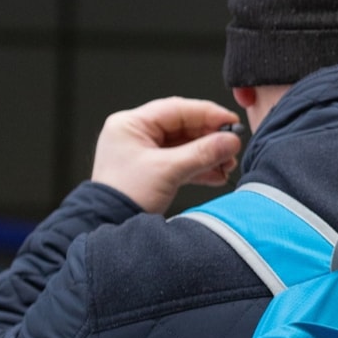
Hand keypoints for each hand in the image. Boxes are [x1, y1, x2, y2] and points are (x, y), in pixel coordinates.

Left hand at [91, 97, 243, 213]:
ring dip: (207, 155)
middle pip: (183, 127)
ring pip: (184, 145)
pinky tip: (216, 174)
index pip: (177, 109)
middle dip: (210, 139)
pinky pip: (180, 161)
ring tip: (227, 164)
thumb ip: (202, 153)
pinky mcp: (150, 170)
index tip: (231, 122)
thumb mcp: (167, 171)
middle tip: (232, 146)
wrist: (105, 227)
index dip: (208, 114)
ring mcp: (143, 152)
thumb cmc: (123, 196)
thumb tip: (230, 141)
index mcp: (131, 124)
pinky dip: (199, 167)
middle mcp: (136, 134)